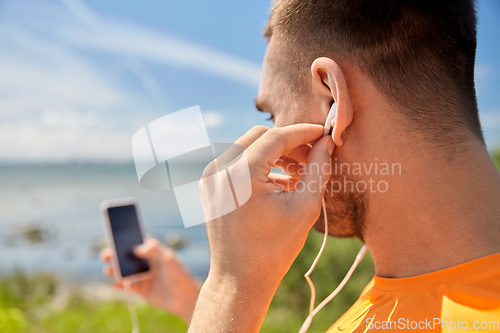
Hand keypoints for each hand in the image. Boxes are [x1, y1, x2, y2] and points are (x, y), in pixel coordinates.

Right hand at [100, 239, 200, 322]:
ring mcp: (144, 276)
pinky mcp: (142, 290)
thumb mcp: (168, 258)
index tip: (114, 239)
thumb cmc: (179, 275)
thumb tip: (136, 248)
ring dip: (116, 270)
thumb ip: (153, 250)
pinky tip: (116, 284)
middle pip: (128, 257)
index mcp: (154, 253)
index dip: (125, 241)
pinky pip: (128, 286)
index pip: (137, 243)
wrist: (184, 298)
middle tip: (106, 255)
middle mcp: (147, 263)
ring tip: (108, 270)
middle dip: (116, 256)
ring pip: (126, 271)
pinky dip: (121, 285)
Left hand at [189, 124, 332, 331]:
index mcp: (240, 173)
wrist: (239, 279)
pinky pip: (238, 163)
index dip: (303, 132)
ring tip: (300, 173)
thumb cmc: (273, 248)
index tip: (323, 133)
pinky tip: (282, 182)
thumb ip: (317, 169)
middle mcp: (219, 169)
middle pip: (260, 137)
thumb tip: (326, 144)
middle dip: (289, 143)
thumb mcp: (304, 207)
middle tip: (313, 155)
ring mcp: (211, 177)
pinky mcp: (210, 186)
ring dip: (275, 154)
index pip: (275, 136)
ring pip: (248, 148)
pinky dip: (260, 166)